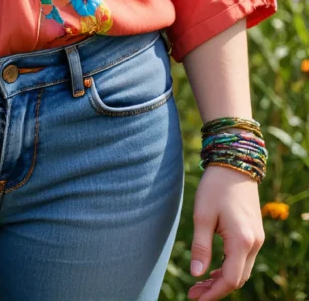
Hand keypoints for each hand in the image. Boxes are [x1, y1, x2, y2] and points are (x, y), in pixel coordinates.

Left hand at [188, 164, 264, 299]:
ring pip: (241, 271)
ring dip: (222, 280)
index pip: (230, 280)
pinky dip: (228, 268)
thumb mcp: (202, 216)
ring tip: (199, 282)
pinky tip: (212, 268)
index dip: (213, 293)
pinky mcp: (254, 233)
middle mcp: (254, 243)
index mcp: (241, 240)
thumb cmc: (215, 187)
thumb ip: (200, 247)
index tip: (195, 298)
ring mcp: (257, 238)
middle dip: (216, 289)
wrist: (234, 163)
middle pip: (238, 279)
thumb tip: (196, 275)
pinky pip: (243, 260)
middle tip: (193, 292)